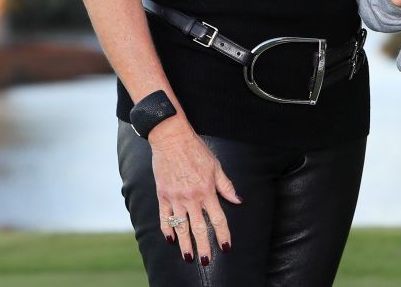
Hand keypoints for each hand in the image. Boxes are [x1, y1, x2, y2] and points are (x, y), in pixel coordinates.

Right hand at [148, 116, 239, 264]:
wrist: (172, 139)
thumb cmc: (196, 150)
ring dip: (185, 244)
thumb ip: (226, 185)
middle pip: (199, 227)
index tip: (226, 247)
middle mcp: (191, 197)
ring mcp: (175, 198)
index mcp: (207, 190)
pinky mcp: (162, 195)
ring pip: (181, 226)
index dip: (222, 234)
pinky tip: (171, 240)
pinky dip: (167, 230)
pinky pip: (164, 217)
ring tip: (189, 257)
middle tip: (206, 261)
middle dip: (204, 246)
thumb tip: (238, 200)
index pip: (218, 218)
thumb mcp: (216, 166)